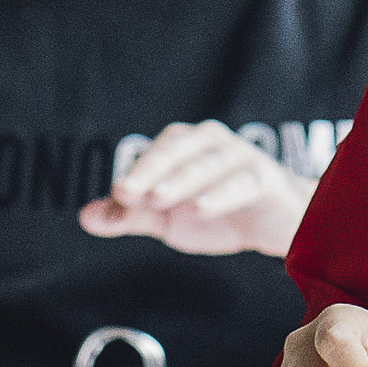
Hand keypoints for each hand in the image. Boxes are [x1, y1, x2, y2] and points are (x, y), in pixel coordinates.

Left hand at [79, 122, 311, 258]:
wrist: (280, 223)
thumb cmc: (220, 211)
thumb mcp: (169, 218)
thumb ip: (131, 215)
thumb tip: (87, 216)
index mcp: (185, 147)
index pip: (156, 153)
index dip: (136, 171)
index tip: (118, 194)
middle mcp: (212, 143)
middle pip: (178, 150)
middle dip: (152, 170)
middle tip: (129, 193)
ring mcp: (241, 158)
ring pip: (208, 163)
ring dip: (182, 180)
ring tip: (159, 200)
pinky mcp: (265, 179)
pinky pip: (243, 182)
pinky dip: (221, 194)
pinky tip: (202, 209)